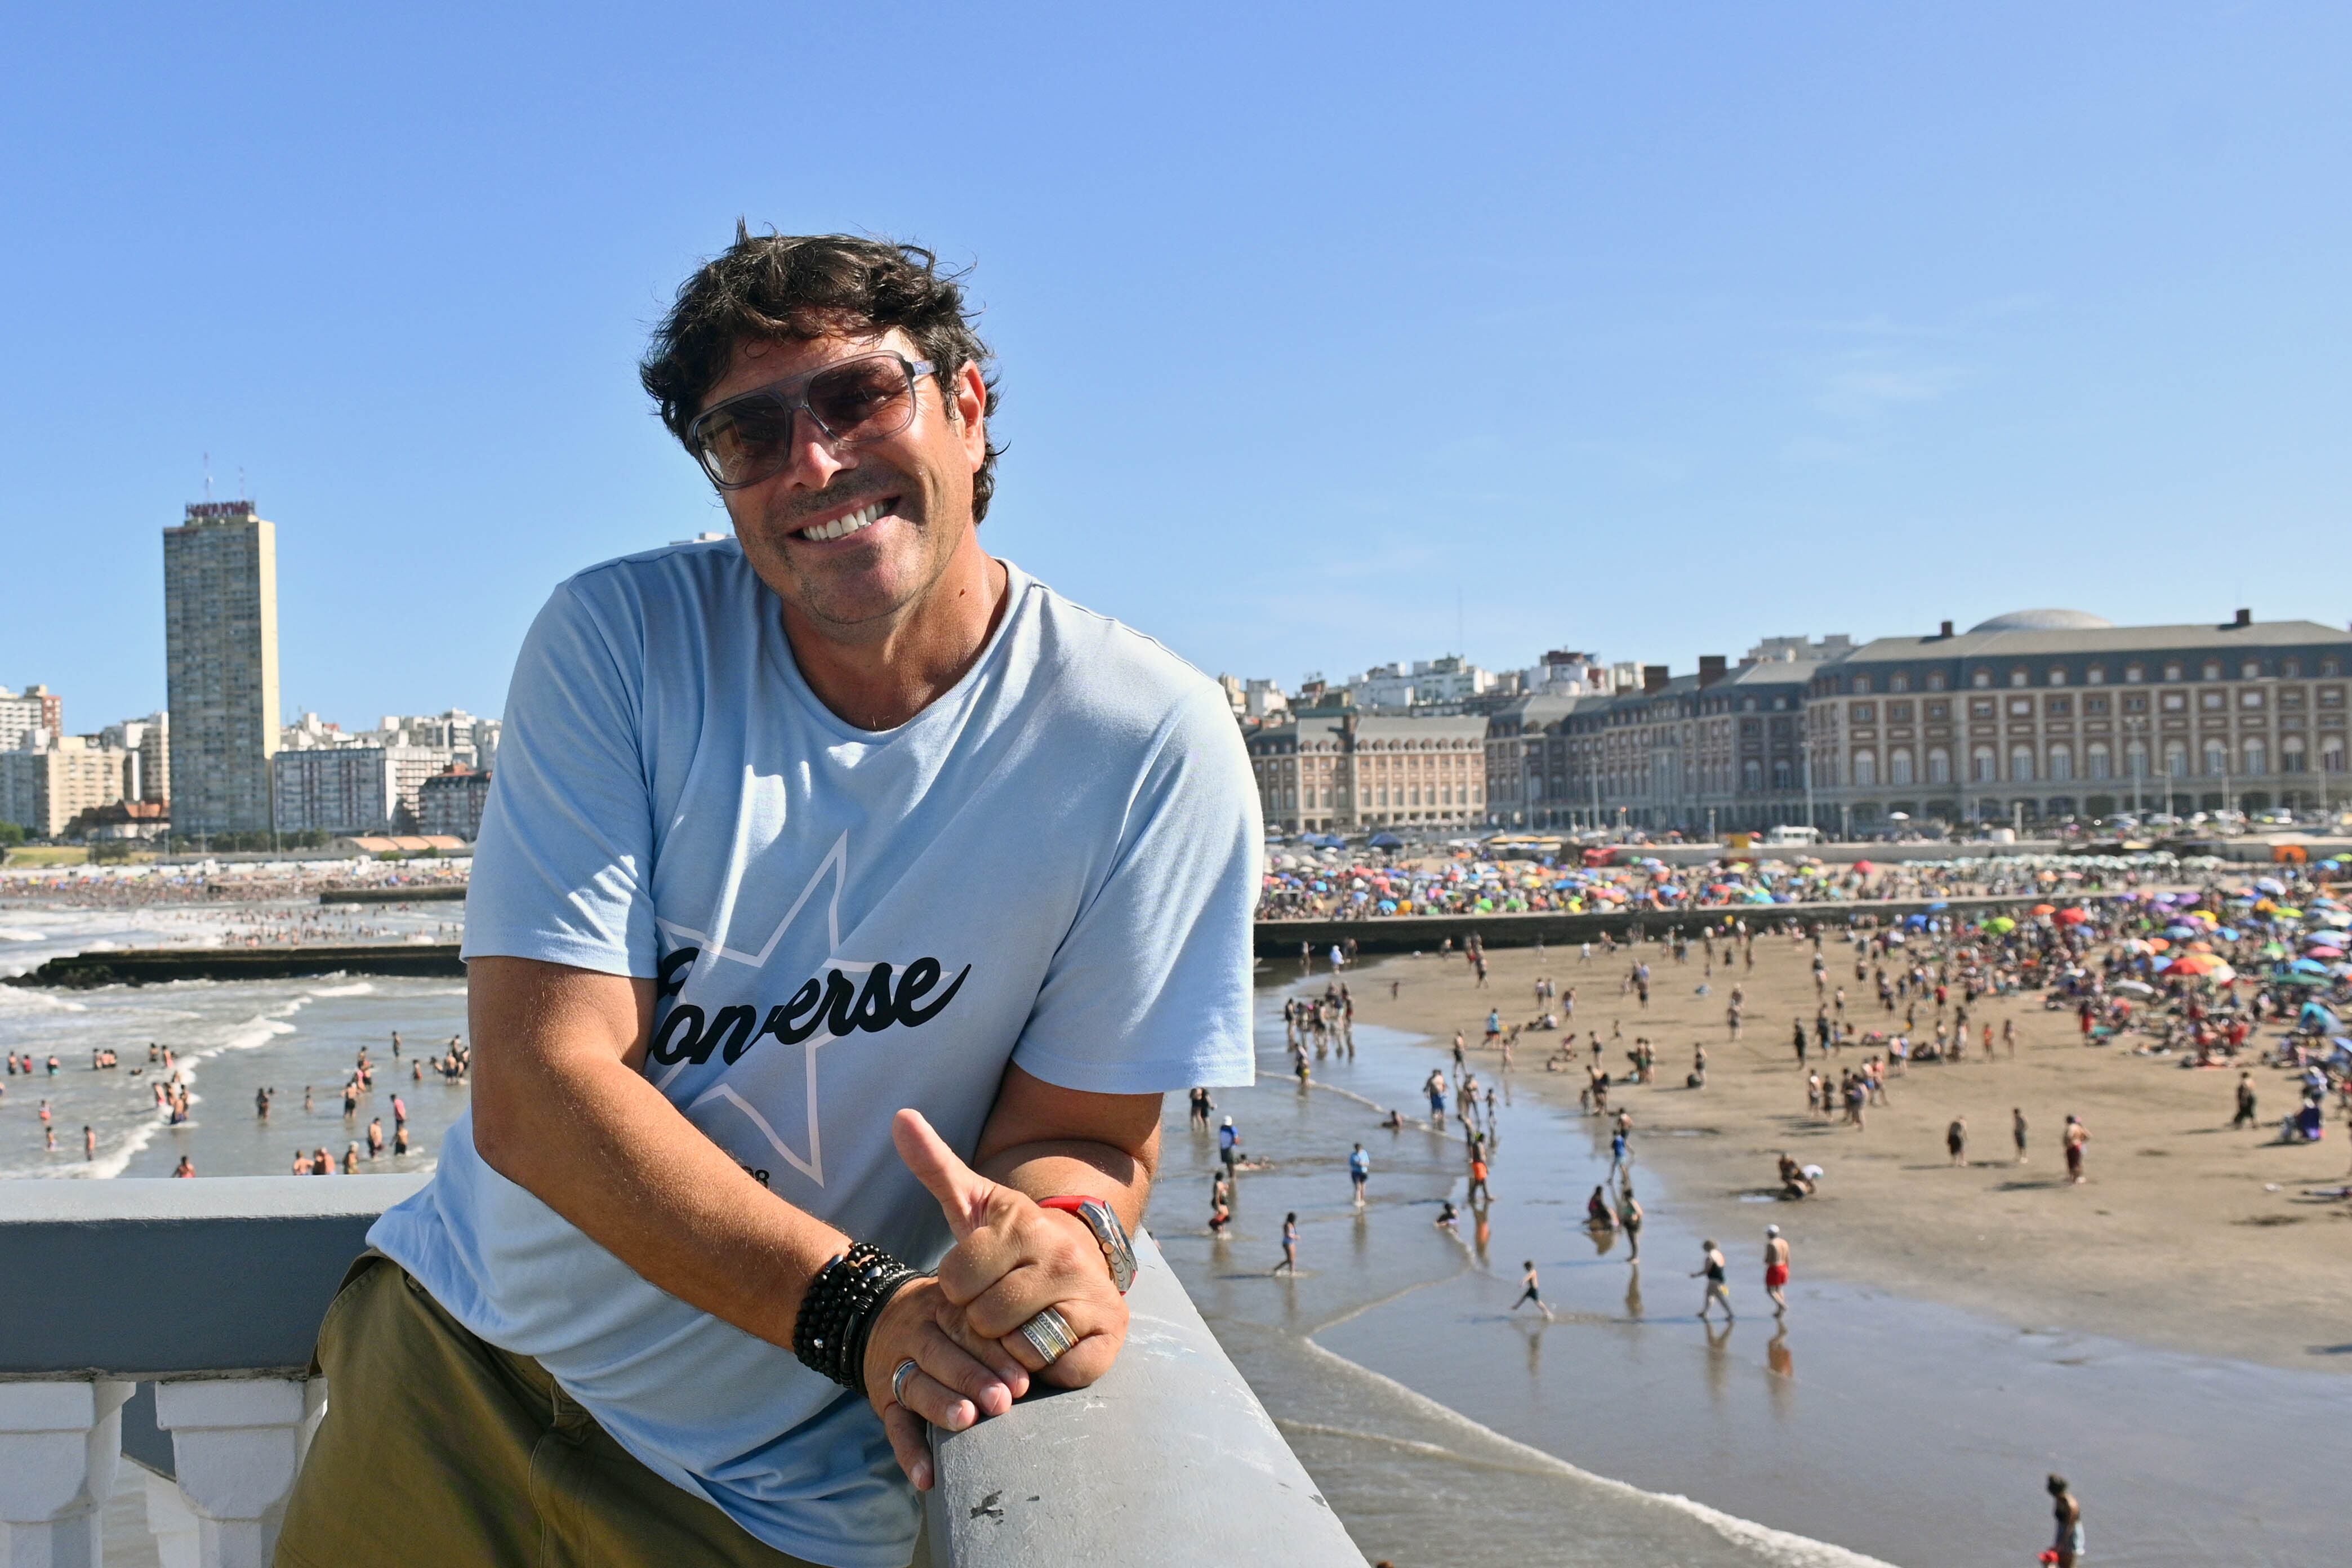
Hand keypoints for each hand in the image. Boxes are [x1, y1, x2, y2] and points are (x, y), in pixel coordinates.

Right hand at [861, 1274, 1026, 1491]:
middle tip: (1002, 1401)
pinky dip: (910, 1453)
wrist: (879, 1318)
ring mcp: (896, 1366)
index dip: (995, 1353)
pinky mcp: (883, 1401)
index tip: (1023, 1380)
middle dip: (972, 1378)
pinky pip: (894, 1427)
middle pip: (940, 1353)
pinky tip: (927, 1477)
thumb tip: (1051, 1354)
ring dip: (941, 1405)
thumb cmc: (947, 1321)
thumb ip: (999, 1326)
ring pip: (916, 1385)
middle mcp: (917, 1332)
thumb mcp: (966, 1307)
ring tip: (965, 1420)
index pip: (967, 1326)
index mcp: (943, 1307)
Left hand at [864, 1110, 1131, 1486]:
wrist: (1080, 1269)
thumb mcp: (974, 1206)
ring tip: (1021, 1326)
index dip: (957, 1291)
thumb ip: (935, 1167)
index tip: (976, 1280)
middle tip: (1000, 1308)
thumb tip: (900, 1116)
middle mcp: (1059, 1253)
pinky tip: (1050, 1345)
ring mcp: (1089, 1292)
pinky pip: (1057, 1368)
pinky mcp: (1109, 1330)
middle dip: (983, 1323)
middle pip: (985, 1318)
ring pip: (1018, 1347)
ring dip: (1011, 1348)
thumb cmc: (1011, 1247)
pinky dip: (1048, 1368)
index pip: (955, 1281)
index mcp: (1020, 1223)